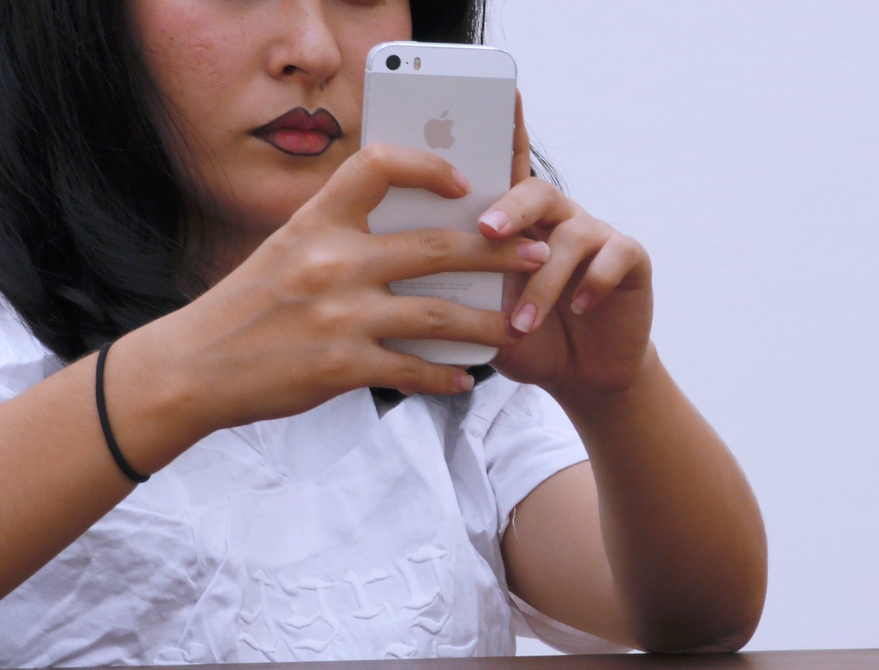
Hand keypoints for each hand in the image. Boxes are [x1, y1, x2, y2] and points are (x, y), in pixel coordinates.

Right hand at [146, 144, 549, 438]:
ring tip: (515, 327)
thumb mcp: (286, 250)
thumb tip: (412, 233)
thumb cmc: (247, 306)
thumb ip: (341, 236)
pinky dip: (445, 376)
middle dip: (497, 253)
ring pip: (439, 316)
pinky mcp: (340, 367)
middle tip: (538, 254)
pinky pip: (412, 370)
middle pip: (436, 248)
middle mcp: (332, 262)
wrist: (193, 367)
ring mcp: (339, 316)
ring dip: (486, 323)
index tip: (463, 184)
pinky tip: (467, 378)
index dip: (427, 167)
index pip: (378, 166)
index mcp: (317, 222)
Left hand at [481, 93, 654, 398]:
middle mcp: (558, 219)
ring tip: (522, 321)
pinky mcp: (630, 259)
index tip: (502, 95)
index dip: (509, 129)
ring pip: (569, 237)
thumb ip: (462, 293)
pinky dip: (592, 284)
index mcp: (520, 222)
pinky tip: (579, 307)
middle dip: (510, 207)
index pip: (510, 168)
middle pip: (536, 191)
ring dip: (543, 282)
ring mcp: (596, 236)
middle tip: (487, 230)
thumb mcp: (485, 317)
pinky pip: (612, 258)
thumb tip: (418, 278)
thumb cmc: (527, 339)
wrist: (582, 374)